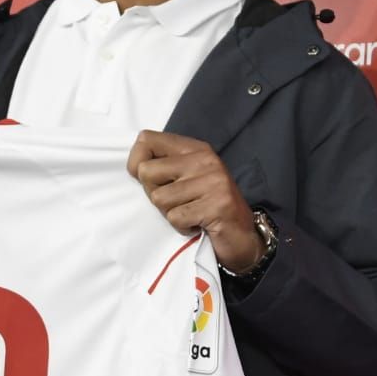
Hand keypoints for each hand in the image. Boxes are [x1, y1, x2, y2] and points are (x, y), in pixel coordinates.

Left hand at [127, 130, 260, 270]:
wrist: (242, 235)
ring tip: (190, 213)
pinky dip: (182, 226)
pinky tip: (198, 224)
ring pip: (159, 198)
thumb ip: (165, 167)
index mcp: (194, 148)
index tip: (148, 180)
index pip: (146, 139)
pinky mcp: (217, 206)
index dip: (136, 162)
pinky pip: (176, 217)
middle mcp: (204, 160)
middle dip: (153, 193)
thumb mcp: (188, 177)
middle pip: (146, 172)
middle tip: (176, 202)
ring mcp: (213, 182)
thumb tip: (134, 167)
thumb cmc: (208, 206)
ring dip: (170, 213)